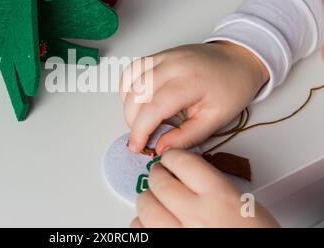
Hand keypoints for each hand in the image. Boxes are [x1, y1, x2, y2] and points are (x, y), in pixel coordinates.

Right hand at [120, 42, 268, 153]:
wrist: (238, 59)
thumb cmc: (231, 88)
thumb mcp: (216, 119)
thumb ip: (187, 136)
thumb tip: (160, 149)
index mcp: (191, 81)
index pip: (154, 107)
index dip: (140, 130)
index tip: (137, 147)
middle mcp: (173, 64)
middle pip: (137, 94)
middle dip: (133, 121)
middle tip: (142, 137)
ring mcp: (163, 57)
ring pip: (130, 81)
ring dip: (128, 105)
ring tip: (141, 121)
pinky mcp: (157, 55)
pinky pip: (132, 71)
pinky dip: (128, 89)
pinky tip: (138, 102)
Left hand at [131, 150, 278, 227]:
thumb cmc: (255, 234)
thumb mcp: (242, 204)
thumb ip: (212, 185)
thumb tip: (184, 176)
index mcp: (220, 197)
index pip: (183, 162)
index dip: (172, 157)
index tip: (170, 158)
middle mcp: (197, 215)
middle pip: (159, 182)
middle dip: (157, 176)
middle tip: (159, 176)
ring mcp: (178, 234)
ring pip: (145, 206)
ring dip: (148, 199)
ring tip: (155, 200)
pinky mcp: (166, 245)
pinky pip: (141, 230)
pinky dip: (143, 224)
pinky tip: (154, 224)